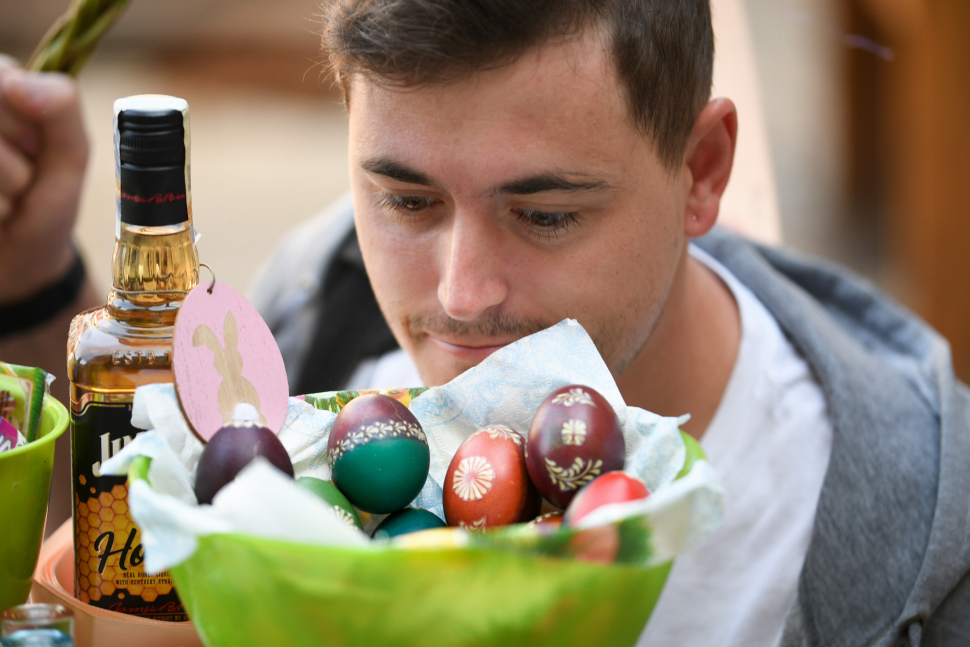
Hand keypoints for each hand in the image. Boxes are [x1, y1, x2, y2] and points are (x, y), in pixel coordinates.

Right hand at [0, 55, 88, 303]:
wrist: (20, 263)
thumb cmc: (44, 202)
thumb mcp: (71, 155)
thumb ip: (61, 108)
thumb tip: (16, 82)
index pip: (0, 77)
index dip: (21, 123)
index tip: (33, 148)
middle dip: (12, 162)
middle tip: (20, 181)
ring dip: (3, 189)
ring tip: (6, 201)